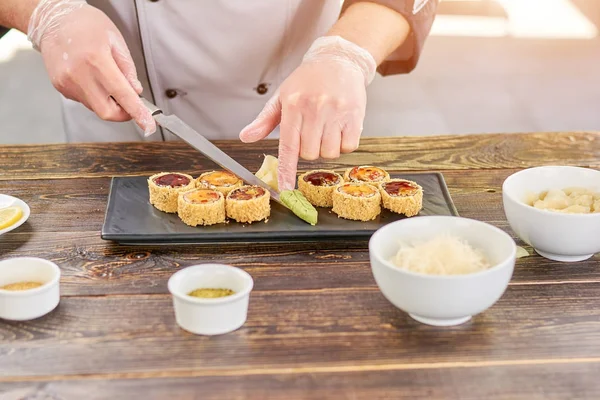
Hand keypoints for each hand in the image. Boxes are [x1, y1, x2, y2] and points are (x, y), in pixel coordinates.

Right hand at [28, 0, 155, 134]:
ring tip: (104, 77)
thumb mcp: (115, 40)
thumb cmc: (85, 24)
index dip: (137, 113)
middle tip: (129, 102)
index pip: (122, 95)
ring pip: (95, 107)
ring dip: (107, 101)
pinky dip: (94, 94)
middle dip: (123, 113)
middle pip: (107, 112)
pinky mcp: (60, 86)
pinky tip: (91, 76)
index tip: (148, 125)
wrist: (54, 19)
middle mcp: (79, 74)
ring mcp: (67, 83)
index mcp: (96, 60)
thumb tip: (136, 91)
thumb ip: (128, 69)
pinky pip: (84, 100)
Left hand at [239, 36, 375, 190]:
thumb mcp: (282, 97)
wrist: (338, 61)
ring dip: (327, 148)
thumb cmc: (307, 81)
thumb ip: (264, 120)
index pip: (288, 146)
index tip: (285, 189)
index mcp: (293, 105)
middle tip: (312, 133)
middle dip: (309, 150)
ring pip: (329, 153)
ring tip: (326, 129)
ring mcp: (336, 112)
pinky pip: (349, 147)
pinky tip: (340, 129)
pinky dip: (344, 144)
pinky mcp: (355, 115)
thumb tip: (245, 137)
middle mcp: (315, 109)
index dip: (287, 170)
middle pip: (310, 154)